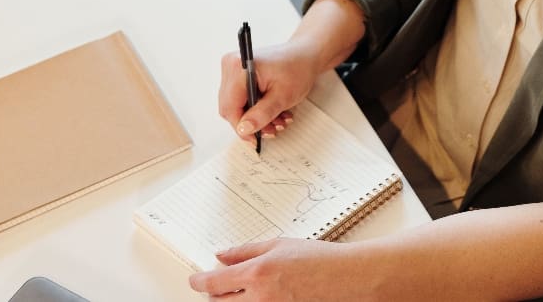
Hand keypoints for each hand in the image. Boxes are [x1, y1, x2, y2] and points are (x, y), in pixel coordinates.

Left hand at [189, 238, 372, 300]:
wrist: (347, 278)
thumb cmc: (318, 260)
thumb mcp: (279, 245)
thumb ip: (245, 251)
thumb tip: (221, 256)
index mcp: (257, 274)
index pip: (213, 284)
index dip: (198, 282)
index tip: (195, 281)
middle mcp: (260, 298)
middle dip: (214, 294)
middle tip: (219, 285)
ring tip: (243, 291)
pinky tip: (261, 296)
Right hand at [218, 40, 320, 141]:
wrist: (305, 54)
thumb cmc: (297, 68)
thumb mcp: (282, 96)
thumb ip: (261, 114)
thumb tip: (244, 129)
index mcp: (240, 68)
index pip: (230, 107)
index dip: (241, 127)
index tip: (255, 138)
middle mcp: (231, 65)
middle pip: (230, 107)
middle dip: (251, 122)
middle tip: (270, 129)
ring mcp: (233, 69)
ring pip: (236, 105)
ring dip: (256, 116)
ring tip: (277, 119)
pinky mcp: (238, 73)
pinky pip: (241, 98)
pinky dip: (256, 108)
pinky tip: (272, 110)